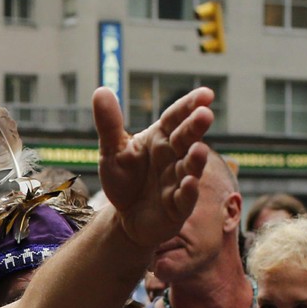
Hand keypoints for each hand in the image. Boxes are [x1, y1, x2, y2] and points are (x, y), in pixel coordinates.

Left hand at [92, 85, 213, 249]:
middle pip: (186, 139)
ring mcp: (178, 182)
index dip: (190, 105)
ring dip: (195, 160)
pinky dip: (187, 192)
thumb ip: (109, 124)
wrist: (125, 217)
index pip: (176, 118)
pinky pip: (184, 199)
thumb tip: (101, 90)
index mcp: (161, 138)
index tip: (206, 94)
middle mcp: (174, 157)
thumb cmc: (124, 180)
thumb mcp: (111, 151)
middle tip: (205, 114)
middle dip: (195, 128)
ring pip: (189, 168)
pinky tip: (189, 183)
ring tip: (198, 149)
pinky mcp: (177, 208)